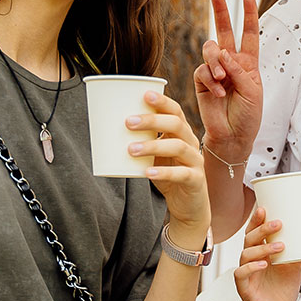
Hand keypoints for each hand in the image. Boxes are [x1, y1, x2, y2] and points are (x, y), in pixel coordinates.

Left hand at [126, 88, 208, 233]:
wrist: (189, 205)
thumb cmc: (168, 175)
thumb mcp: (154, 156)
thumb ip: (140, 142)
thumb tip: (105, 130)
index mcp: (181, 133)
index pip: (175, 111)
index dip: (162, 101)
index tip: (144, 95)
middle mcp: (190, 143)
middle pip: (176, 124)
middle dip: (152, 121)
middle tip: (127, 123)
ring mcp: (195, 161)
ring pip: (178, 147)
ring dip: (153, 146)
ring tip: (131, 149)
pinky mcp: (195, 180)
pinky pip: (181, 174)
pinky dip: (164, 172)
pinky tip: (147, 172)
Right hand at [195, 0, 263, 170]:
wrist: (233, 136)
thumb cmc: (248, 116)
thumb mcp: (253, 91)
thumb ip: (240, 71)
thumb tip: (223, 54)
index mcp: (248, 63)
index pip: (249, 34)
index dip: (249, 14)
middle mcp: (230, 63)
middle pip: (224, 31)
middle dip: (221, 11)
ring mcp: (215, 71)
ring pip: (210, 49)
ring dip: (216, 61)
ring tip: (223, 79)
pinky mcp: (202, 82)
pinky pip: (202, 70)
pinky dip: (211, 80)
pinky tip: (219, 93)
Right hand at [232, 207, 300, 300]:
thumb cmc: (282, 292)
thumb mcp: (294, 268)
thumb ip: (298, 252)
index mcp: (260, 254)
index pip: (254, 233)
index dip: (256, 220)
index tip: (265, 208)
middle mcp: (250, 261)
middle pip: (249, 239)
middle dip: (261, 229)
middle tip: (277, 223)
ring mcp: (246, 273)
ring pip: (246, 254)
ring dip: (262, 247)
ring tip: (280, 246)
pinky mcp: (243, 287)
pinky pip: (241, 273)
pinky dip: (252, 267)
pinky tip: (264, 264)